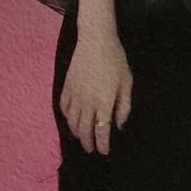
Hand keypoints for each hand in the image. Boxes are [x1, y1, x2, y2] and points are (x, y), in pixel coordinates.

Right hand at [60, 33, 132, 156]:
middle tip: (92, 149)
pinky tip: (72, 120)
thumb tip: (119, 124)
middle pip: (84, 130)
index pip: (101, 131)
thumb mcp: (127, 81)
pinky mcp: (66, 86)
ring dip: (77, 134)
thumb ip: (124, 105)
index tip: (105, 150)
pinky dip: (67, 118)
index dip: (102, 144)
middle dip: (88, 144)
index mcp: (104, 101)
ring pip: (72, 122)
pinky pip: (64, 109)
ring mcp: (75, 94)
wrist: (95, 39)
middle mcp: (87, 101)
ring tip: (83, 137)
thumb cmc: (115, 59)